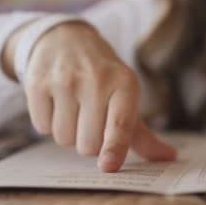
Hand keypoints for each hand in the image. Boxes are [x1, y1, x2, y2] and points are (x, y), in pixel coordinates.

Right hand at [2, 21, 175, 171]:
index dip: (114, 147)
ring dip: (68, 133)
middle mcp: (95, 80)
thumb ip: (142, 133)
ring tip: (72, 108)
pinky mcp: (37, 83)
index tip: (107, 165)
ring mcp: (64, 80)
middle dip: (89, 141)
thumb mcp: (124, 96)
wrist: (64, 39)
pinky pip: (42, 128)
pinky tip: (55, 103)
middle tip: (90, 119)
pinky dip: (48, 123)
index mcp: (124, 84)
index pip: (119, 124)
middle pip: (88, 144)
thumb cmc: (101, 77)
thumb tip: (168, 157)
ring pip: (64, 139)